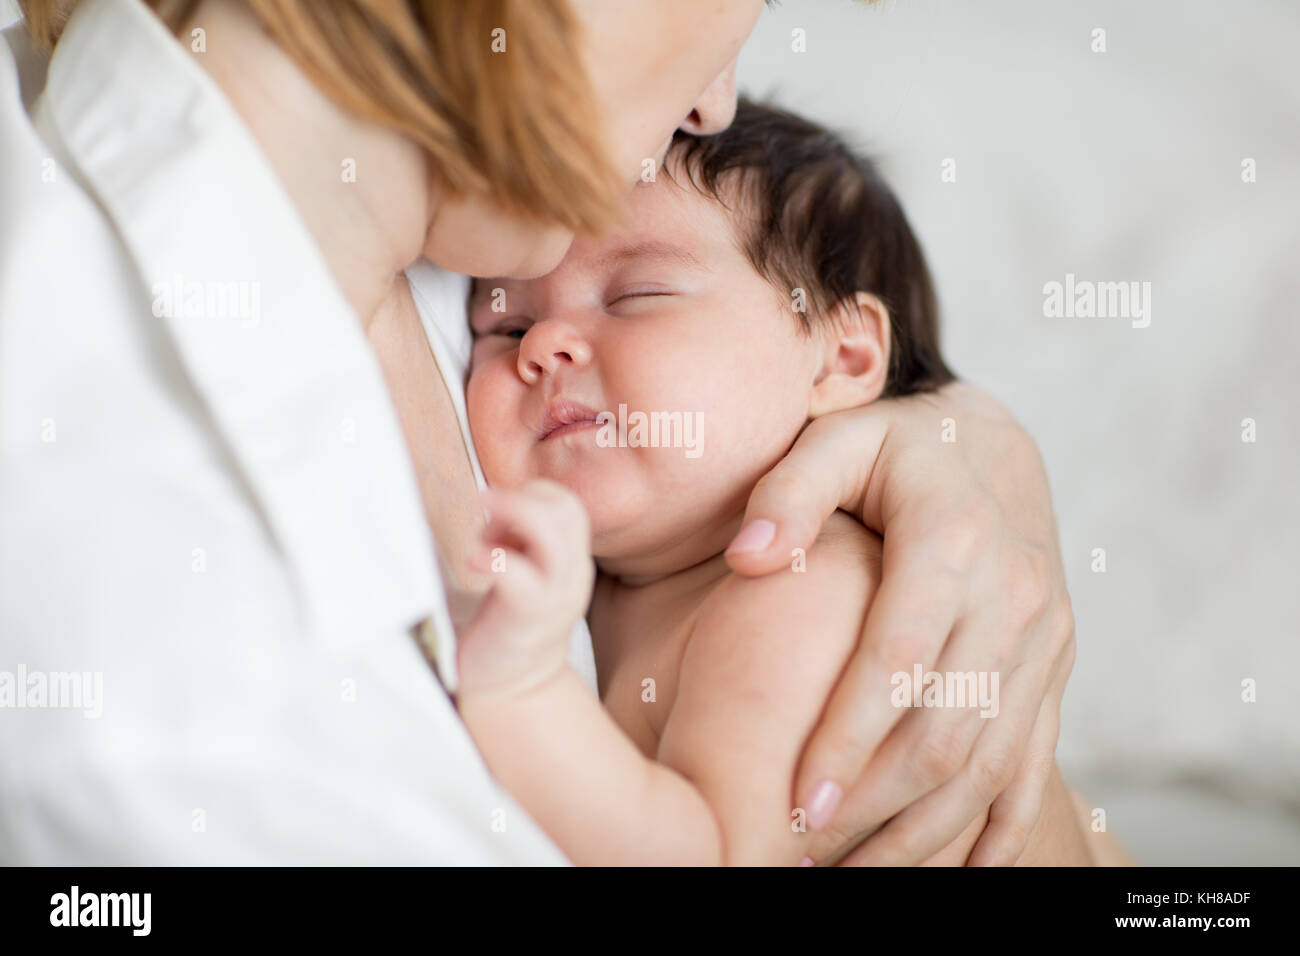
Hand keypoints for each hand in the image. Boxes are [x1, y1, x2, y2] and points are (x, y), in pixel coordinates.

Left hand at [457, 480, 594, 697]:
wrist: (512, 692)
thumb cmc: (507, 628)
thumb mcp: (527, 575)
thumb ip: (519, 539)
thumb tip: (493, 500)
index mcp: (571, 561)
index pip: (567, 503)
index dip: (530, 497)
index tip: (497, 521)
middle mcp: (572, 574)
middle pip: (566, 508)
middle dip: (521, 500)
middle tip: (487, 526)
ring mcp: (554, 594)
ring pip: (552, 530)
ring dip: (510, 518)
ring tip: (483, 543)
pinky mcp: (527, 614)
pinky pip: (519, 571)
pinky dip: (492, 557)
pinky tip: (474, 565)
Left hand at [725, 382, 1075, 865]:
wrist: (993, 449)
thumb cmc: (895, 450)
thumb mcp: (839, 441)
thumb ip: (788, 490)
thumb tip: (747, 558)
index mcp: (954, 540)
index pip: (899, 660)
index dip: (848, 738)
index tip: (797, 802)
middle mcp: (1013, 596)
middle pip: (947, 728)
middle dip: (878, 805)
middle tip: (810, 854)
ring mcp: (1044, 639)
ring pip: (990, 761)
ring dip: (928, 831)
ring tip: (858, 876)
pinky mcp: (1055, 667)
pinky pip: (1034, 759)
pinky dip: (999, 824)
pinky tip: (960, 872)